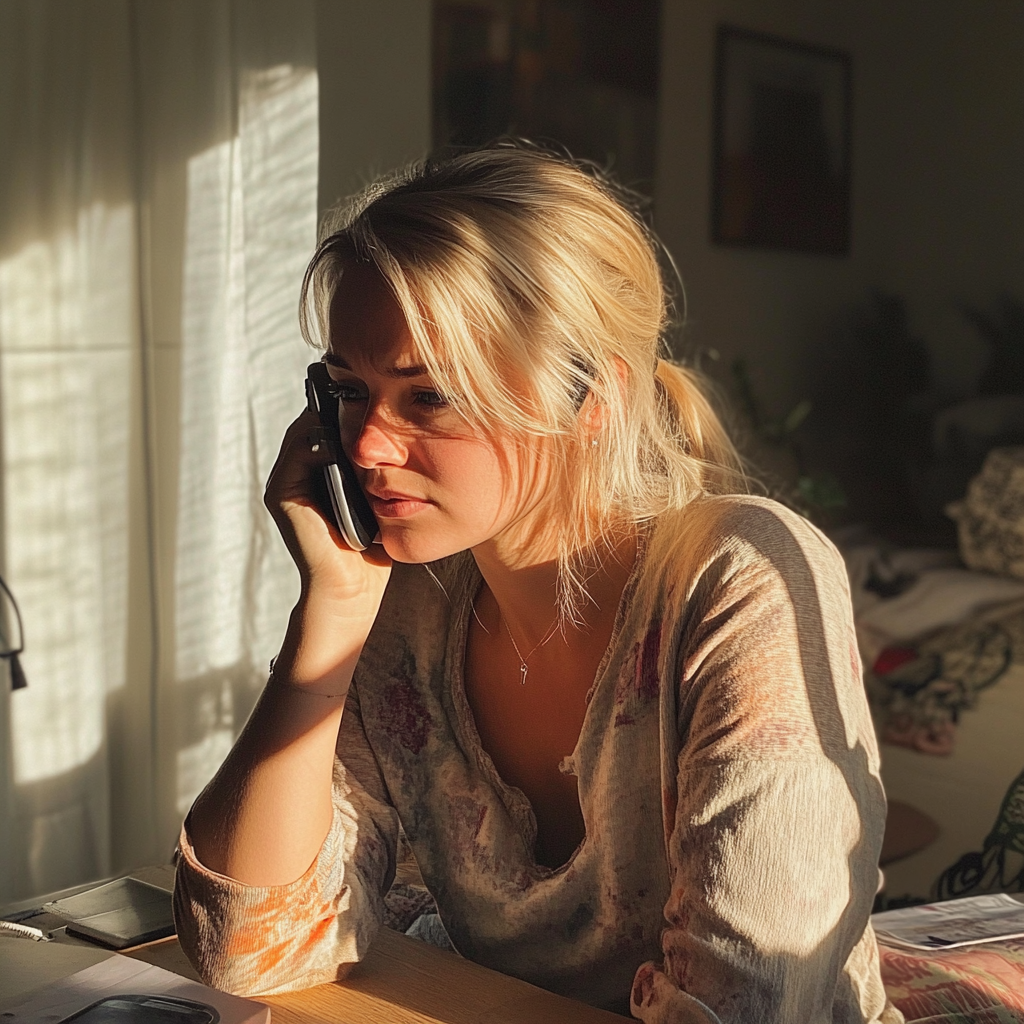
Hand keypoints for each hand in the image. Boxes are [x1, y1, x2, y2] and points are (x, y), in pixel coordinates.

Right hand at [265, 409, 390, 615]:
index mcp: (317, 471)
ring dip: (334, 417)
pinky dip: (322, 437)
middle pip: (317, 421)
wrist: (353, 589)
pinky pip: (300, 450)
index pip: (329, 423)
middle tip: (370, 387)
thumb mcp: (377, 496)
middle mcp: (296, 473)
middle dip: (342, 405)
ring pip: (308, 430)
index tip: (376, 389)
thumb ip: (374, 466)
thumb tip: (395, 431)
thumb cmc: (370, 546)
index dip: (350, 405)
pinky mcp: (281, 494)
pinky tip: (349, 435)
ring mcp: (285, 482)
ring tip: (362, 406)